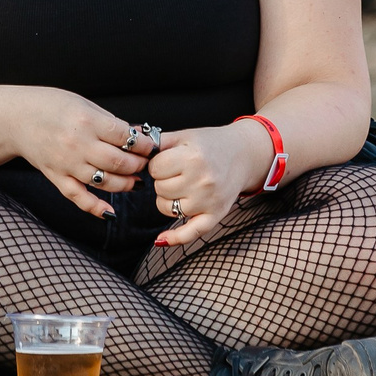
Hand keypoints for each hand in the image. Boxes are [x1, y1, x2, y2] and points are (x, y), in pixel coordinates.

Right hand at [1, 88, 160, 219]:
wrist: (15, 118)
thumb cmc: (50, 106)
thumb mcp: (83, 103)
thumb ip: (109, 121)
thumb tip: (138, 135)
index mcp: (86, 121)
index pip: (125, 138)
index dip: (144, 145)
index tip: (151, 147)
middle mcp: (77, 144)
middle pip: (118, 162)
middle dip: (138, 165)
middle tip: (146, 164)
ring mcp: (66, 164)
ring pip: (104, 182)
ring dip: (125, 184)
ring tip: (135, 181)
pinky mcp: (56, 177)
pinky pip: (78, 197)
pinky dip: (95, 208)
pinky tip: (110, 212)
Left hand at [148, 121, 271, 247]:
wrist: (243, 155)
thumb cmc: (211, 144)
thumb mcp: (185, 136)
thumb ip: (157, 141)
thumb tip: (132, 142)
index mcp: (194, 158)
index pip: (155, 168)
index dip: (157, 163)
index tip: (168, 159)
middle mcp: (202, 181)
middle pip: (160, 188)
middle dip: (163, 179)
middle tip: (179, 171)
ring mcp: (209, 201)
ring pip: (167, 208)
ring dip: (168, 198)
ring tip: (183, 185)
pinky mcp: (216, 215)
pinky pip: (190, 233)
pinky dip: (174, 238)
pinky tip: (161, 239)